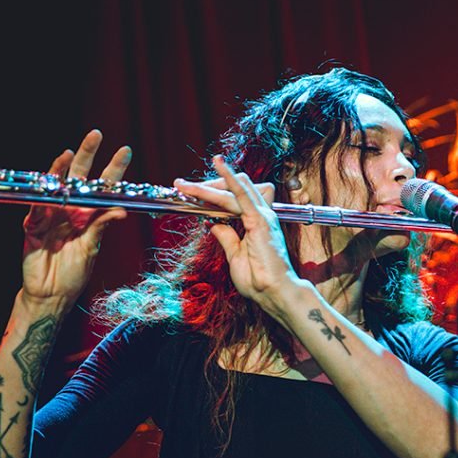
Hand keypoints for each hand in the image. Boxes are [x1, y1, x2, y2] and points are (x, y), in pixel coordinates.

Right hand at [21, 129, 130, 304]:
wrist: (51, 294)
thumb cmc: (74, 273)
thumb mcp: (91, 249)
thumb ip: (102, 227)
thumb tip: (121, 212)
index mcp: (88, 215)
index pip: (103, 187)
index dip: (113, 169)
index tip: (125, 150)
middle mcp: (71, 210)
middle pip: (78, 176)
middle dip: (86, 155)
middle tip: (96, 134)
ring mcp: (51, 215)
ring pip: (56, 186)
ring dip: (61, 169)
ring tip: (68, 152)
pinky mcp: (33, 226)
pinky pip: (37, 208)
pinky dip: (42, 198)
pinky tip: (49, 186)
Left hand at [174, 156, 300, 314]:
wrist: (275, 292)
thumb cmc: (259, 280)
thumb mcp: (235, 256)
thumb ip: (226, 237)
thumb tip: (214, 224)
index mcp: (254, 221)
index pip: (232, 197)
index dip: (210, 193)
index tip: (188, 194)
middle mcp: (260, 214)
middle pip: (231, 188)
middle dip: (206, 186)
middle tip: (182, 187)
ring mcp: (261, 215)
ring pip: (232, 189)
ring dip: (207, 185)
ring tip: (185, 186)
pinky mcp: (259, 219)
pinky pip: (242, 192)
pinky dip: (229, 177)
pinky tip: (218, 164)